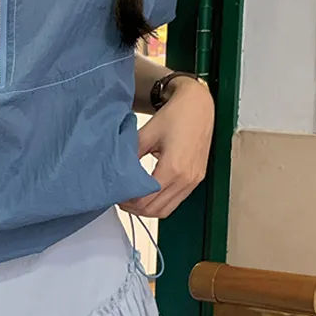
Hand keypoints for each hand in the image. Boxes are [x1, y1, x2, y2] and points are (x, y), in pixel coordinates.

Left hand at [120, 76, 214, 218]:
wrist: (199, 105)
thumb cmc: (176, 115)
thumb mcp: (146, 134)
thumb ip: (131, 156)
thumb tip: (117, 174)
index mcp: (173, 168)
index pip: (145, 199)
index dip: (127, 201)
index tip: (116, 194)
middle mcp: (186, 178)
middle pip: (154, 209)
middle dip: (134, 208)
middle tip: (120, 198)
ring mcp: (193, 181)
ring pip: (165, 210)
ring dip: (147, 209)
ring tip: (132, 198)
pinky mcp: (196, 179)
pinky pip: (176, 201)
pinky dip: (160, 203)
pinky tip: (148, 193)